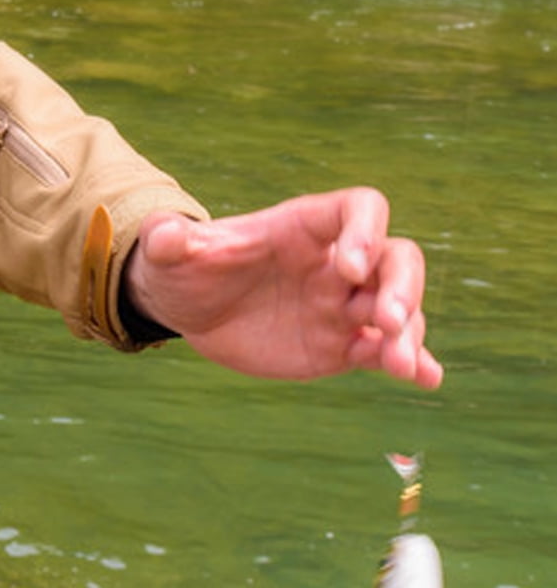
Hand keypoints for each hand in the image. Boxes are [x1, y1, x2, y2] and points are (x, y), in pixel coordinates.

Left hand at [123, 188, 440, 388]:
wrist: (187, 309)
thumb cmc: (184, 267)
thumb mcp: (169, 253)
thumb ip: (169, 240)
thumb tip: (161, 234)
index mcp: (302, 228)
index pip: (358, 210)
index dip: (365, 232)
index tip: (347, 269)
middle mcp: (334, 263)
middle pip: (396, 259)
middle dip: (403, 287)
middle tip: (388, 320)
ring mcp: (342, 305)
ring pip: (399, 309)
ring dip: (410, 333)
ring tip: (400, 364)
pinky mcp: (340, 345)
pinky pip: (385, 350)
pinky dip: (412, 361)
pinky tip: (426, 377)